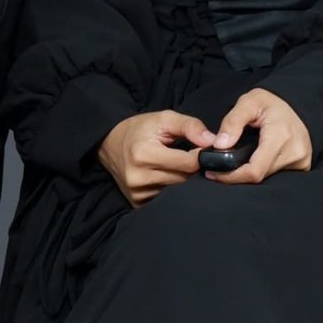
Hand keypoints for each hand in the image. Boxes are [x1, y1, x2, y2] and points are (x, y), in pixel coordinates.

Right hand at [97, 110, 214, 207]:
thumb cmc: (140, 129)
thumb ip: (190, 126)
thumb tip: (212, 141)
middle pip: (184, 179)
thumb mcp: (164, 119)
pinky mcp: (137, 203)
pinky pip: (166, 199)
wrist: (109, 143)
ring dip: (181, 179)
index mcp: (144, 154)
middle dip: (190, 167)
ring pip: (178, 191)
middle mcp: (138, 177)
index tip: (200, 148)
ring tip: (173, 165)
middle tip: (185, 155)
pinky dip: (170, 189)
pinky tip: (164, 176)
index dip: (200, 155)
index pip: (188, 163)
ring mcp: (137, 193)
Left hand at [205, 87, 312, 185]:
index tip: (214, 173)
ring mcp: (301, 161)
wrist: (296, 106)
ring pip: (266, 177)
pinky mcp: (302, 165)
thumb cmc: (271, 103)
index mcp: (280, 135)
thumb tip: (219, 145)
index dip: (232, 176)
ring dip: (249, 172)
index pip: (255, 170)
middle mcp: (294, 152)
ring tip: (237, 160)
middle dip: (237, 174)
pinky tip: (253, 161)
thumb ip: (232, 122)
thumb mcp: (248, 102)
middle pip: (258, 176)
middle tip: (220, 166)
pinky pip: (276, 175)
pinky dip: (261, 170)